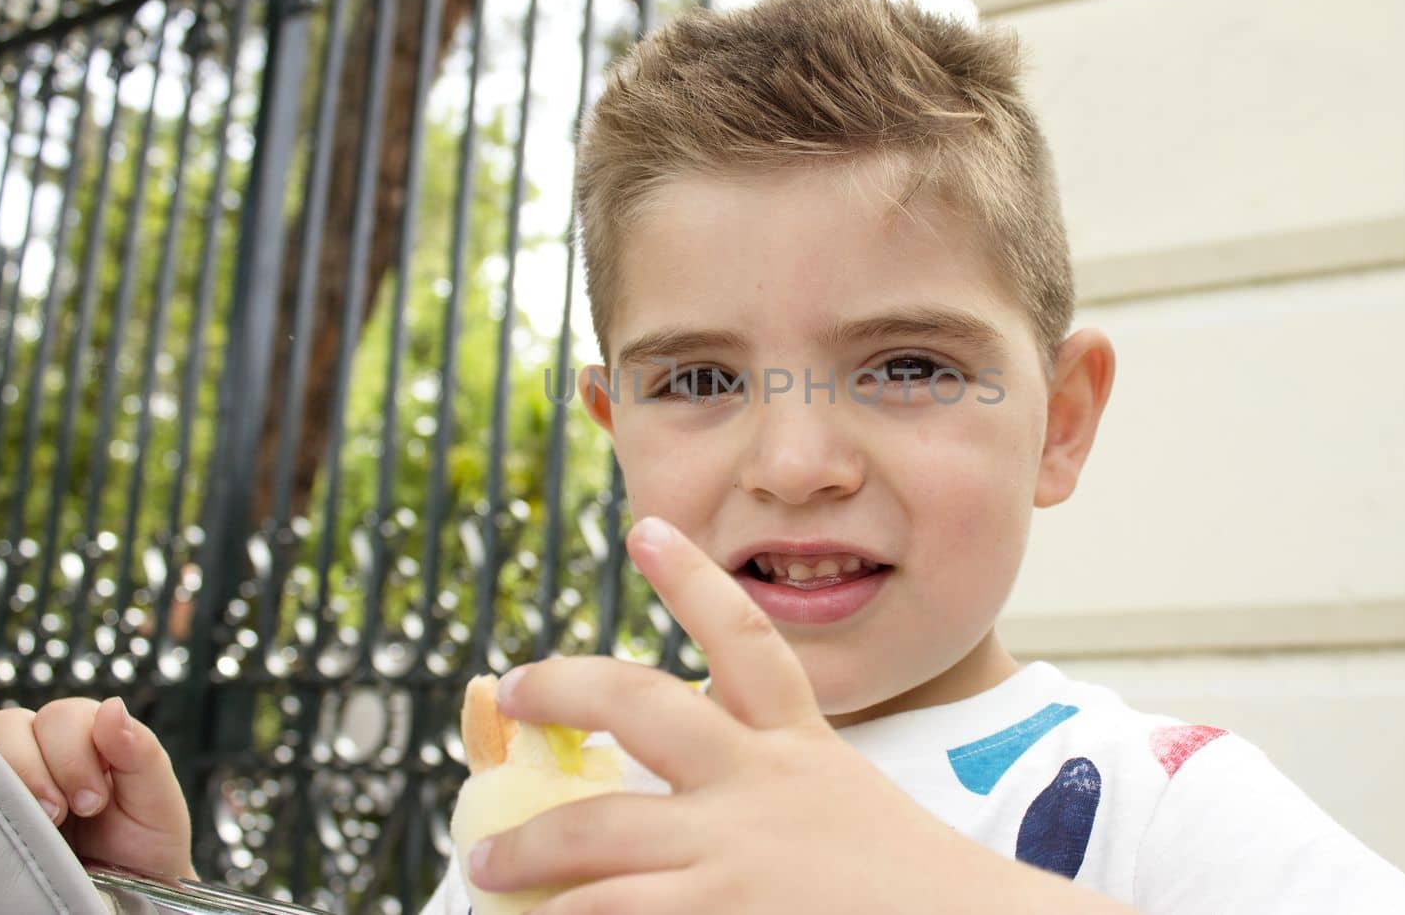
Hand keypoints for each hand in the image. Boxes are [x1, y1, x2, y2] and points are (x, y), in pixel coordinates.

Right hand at [0, 696, 194, 880]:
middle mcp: (50, 747)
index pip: (64, 715)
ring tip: (49, 820)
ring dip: (19, 778)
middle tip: (71, 813)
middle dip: (45, 769)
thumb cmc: (146, 840)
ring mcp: (20, 774)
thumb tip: (113, 706)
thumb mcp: (156, 797)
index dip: (75, 754)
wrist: (130, 890)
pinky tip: (20, 820)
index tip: (94, 803)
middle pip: (18, 723)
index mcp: (93, 734)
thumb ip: (141, 750)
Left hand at [469, 516, 1135, 913]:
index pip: (746, 641)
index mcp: (802, 751)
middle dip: (567, 688)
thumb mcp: (848, 820)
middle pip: (643, 705)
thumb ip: (783, 801)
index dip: (689, 579)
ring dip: (531, 849)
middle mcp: (761, 786)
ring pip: (597, 832)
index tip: (644, 527)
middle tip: (516, 685)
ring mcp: (734, 856)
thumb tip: (702, 810)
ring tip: (488, 860)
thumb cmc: (916, 895)